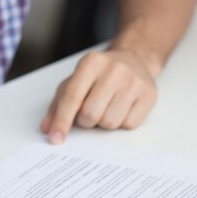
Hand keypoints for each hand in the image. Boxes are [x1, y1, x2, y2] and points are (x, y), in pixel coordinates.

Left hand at [40, 49, 157, 143]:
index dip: (62, 121)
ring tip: (108, 108)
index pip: (72, 98)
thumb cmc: (101, 74)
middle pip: (91, 114)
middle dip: (86, 121)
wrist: (135, 59)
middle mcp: (114, 70)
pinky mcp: (149, 95)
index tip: (56, 138)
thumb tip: (48, 129)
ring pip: (110, 123)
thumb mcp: (76, 81)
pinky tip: (123, 108)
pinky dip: (122, 122)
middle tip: (90, 112)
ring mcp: (134, 82)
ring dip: (104, 122)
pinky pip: (129, 124)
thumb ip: (59, 104)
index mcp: (91, 63)